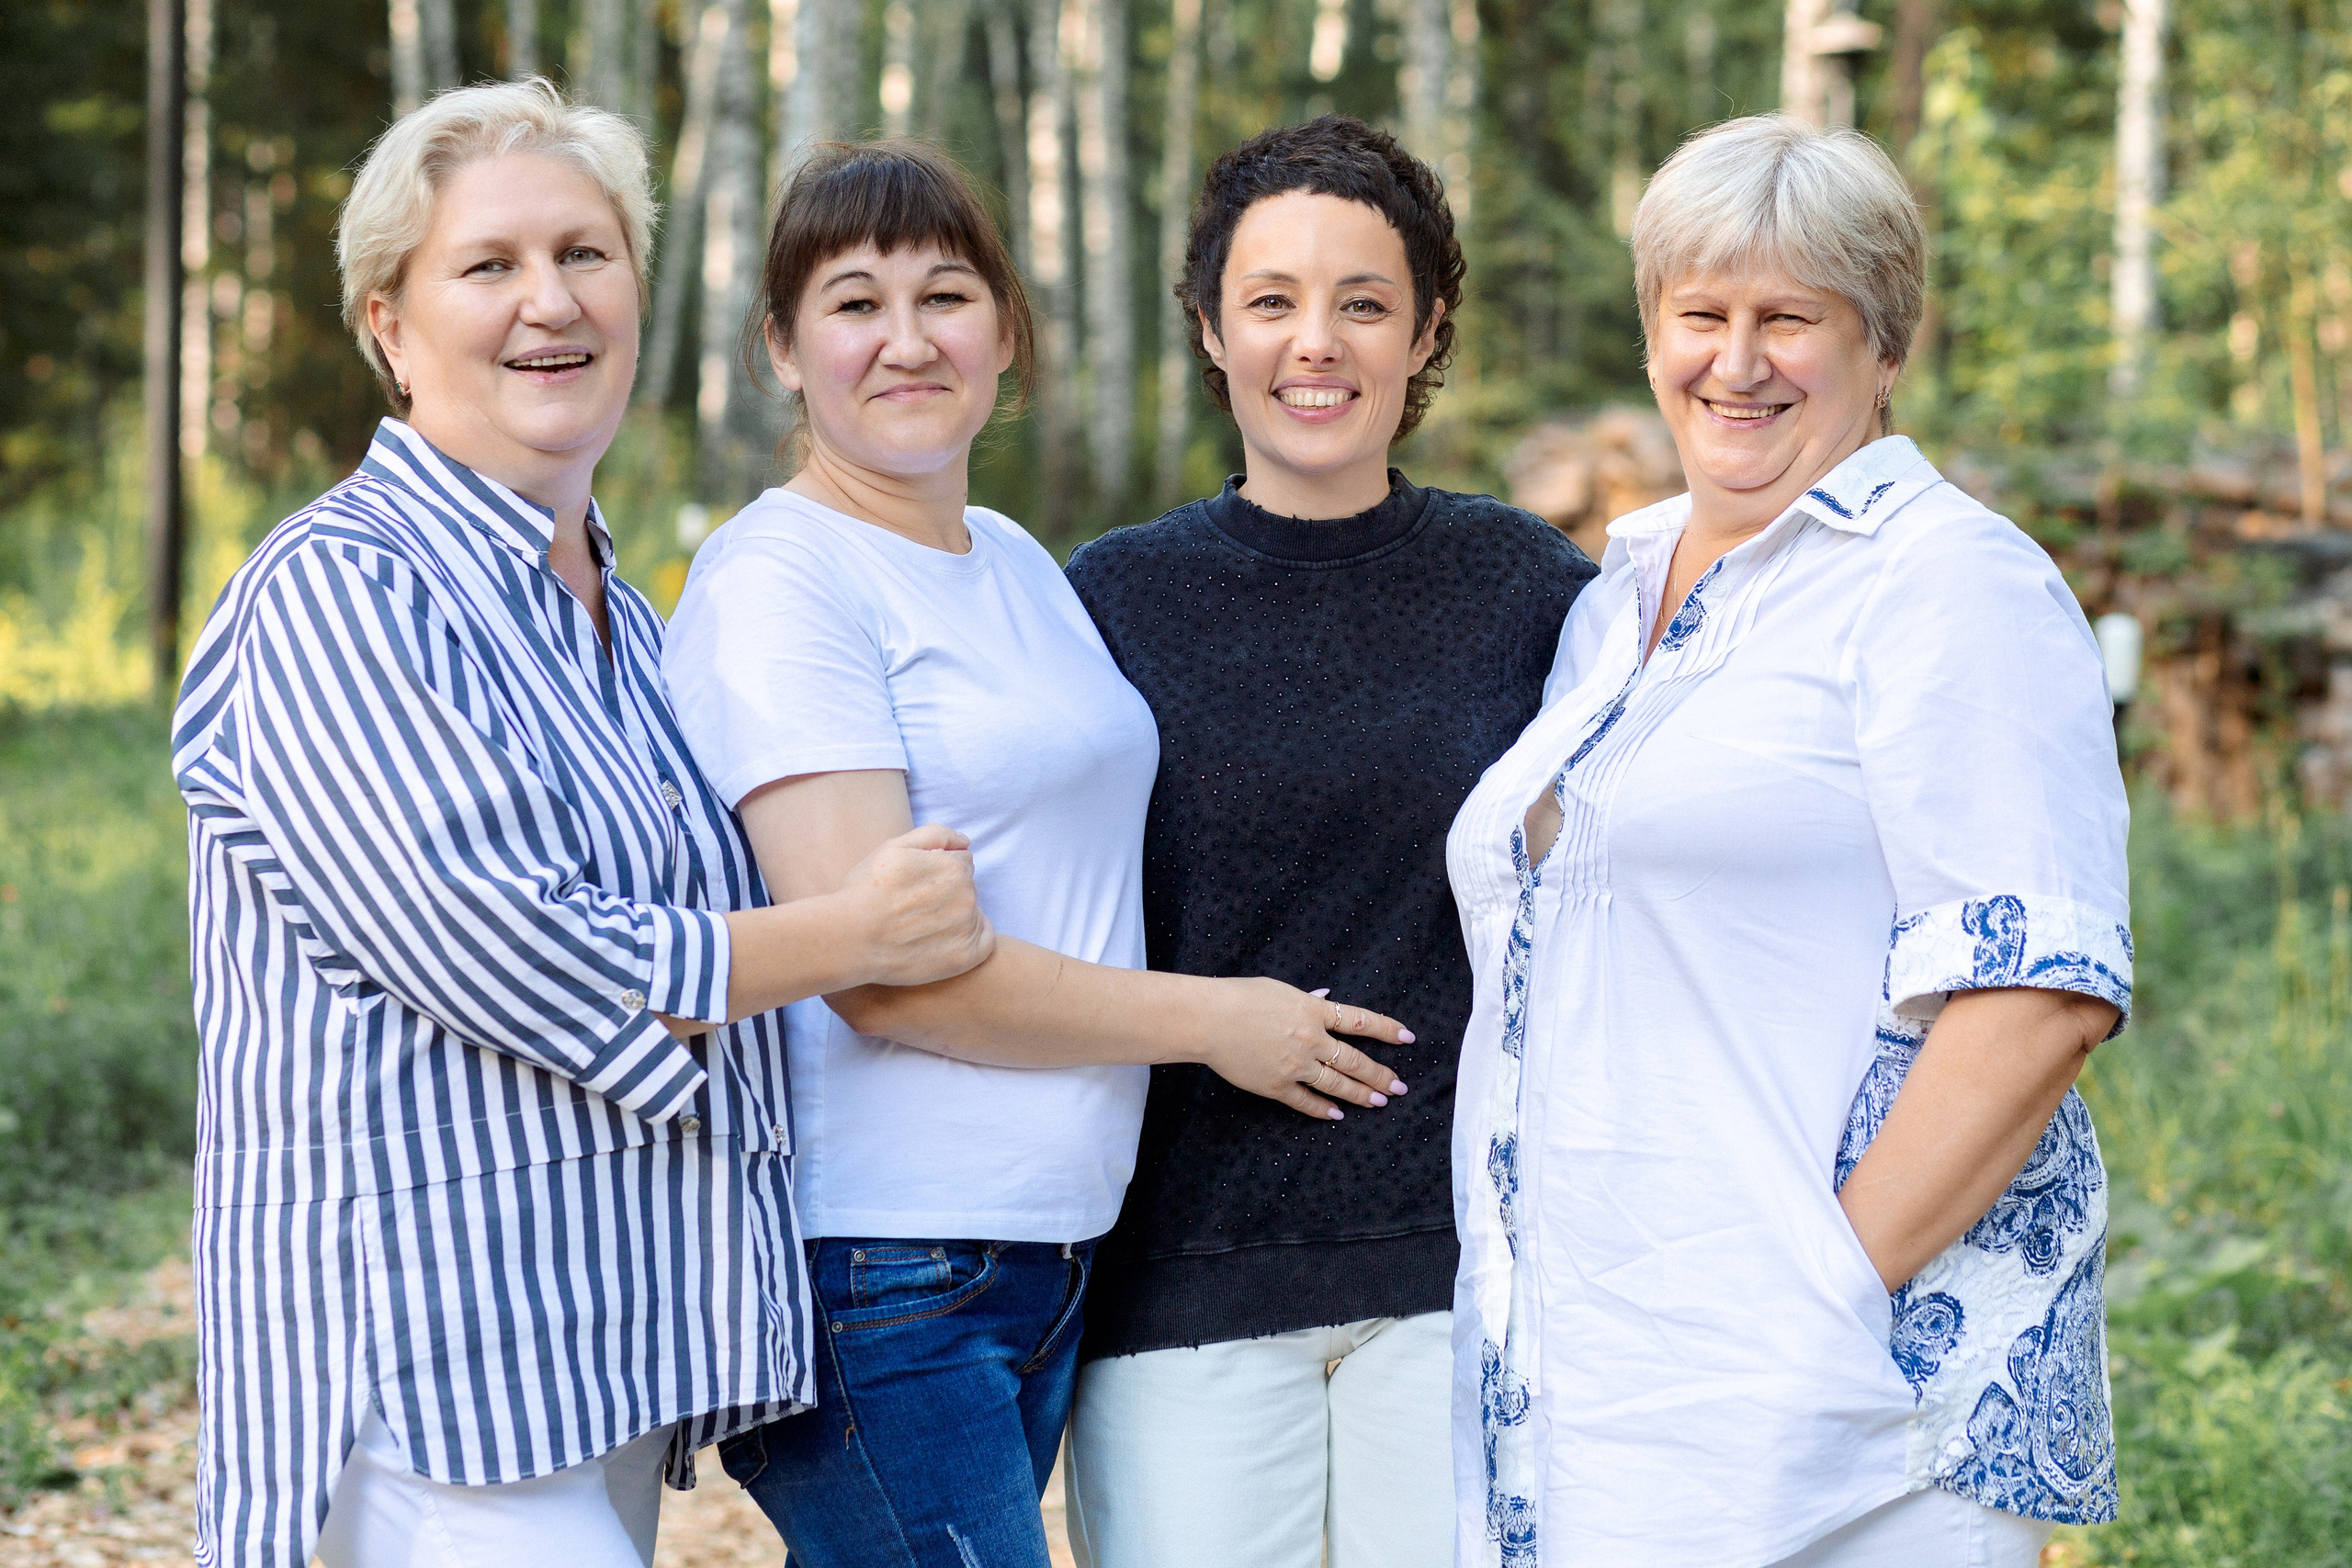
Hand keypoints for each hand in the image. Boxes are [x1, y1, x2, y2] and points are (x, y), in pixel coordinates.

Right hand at [837, 824, 994, 986]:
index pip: (960, 862)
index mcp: (955, 868)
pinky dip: (971, 939)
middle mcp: (967, 896)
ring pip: (972, 913)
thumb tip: (966, 840)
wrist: (849, 938)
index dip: (936, 870)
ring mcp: (966, 929)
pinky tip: (944, 940)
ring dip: (955, 915)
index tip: (915, 885)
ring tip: (919, 925)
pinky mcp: (964, 958)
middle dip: (946, 891)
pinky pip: (984, 942)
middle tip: (913, 906)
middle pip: (966, 887)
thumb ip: (936, 835)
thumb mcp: (895, 847)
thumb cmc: (867, 891)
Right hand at [1197, 979, 1413, 1120]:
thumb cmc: (1239, 997)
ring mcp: (1294, 1065)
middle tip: (1399, 1086)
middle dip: (1380, 1075)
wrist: (1208, 1020)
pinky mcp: (1276, 1085)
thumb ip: (1306, 1000)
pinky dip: (1323, 1109)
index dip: (1387, 1029)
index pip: (1359, 1021)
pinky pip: (1305, 1101)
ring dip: (1360, 1095)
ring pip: (1336, 1084)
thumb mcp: (1279, 989)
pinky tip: (1337, 1114)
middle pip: (1354, 1060)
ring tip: (1378, 1102)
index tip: (1408, 1037)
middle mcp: (1310, 1039)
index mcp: (1312, 1010)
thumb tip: (1326, 999)